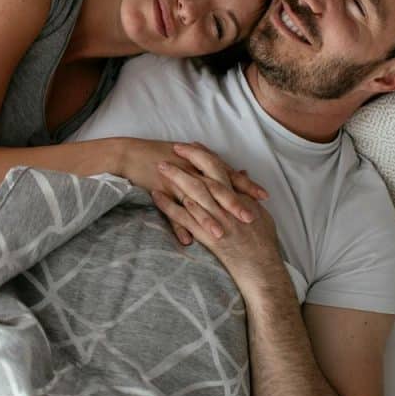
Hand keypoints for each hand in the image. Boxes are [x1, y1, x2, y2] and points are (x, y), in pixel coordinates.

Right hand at [121, 139, 267, 244]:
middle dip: (234, 204)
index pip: (228, 175)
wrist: (131, 154)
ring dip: (209, 220)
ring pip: (196, 202)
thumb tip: (239, 171)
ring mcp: (176, 182)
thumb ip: (213, 166)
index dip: (246, 185)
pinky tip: (187, 241)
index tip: (263, 197)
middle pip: (217, 189)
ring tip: (222, 236)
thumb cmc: (160, 155)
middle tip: (251, 218)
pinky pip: (171, 211)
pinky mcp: (160, 191)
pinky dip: (178, 226)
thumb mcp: (189, 158)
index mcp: (200, 164)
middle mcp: (191, 172)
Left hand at [151, 146, 278, 282]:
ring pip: (189, 192)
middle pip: (201, 176)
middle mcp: (224, 205)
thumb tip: (241, 174)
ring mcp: (213, 219)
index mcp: (237, 197)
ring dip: (174, 178)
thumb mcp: (261, 212)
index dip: (203, 155)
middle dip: (186, 161)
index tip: (191, 145)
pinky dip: (167, 205)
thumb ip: (248, 193)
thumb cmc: (263, 241)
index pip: (218, 168)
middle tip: (171, 149)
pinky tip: (155, 196)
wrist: (260, 266)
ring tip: (159, 166)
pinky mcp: (203, 234)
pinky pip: (181, 217)